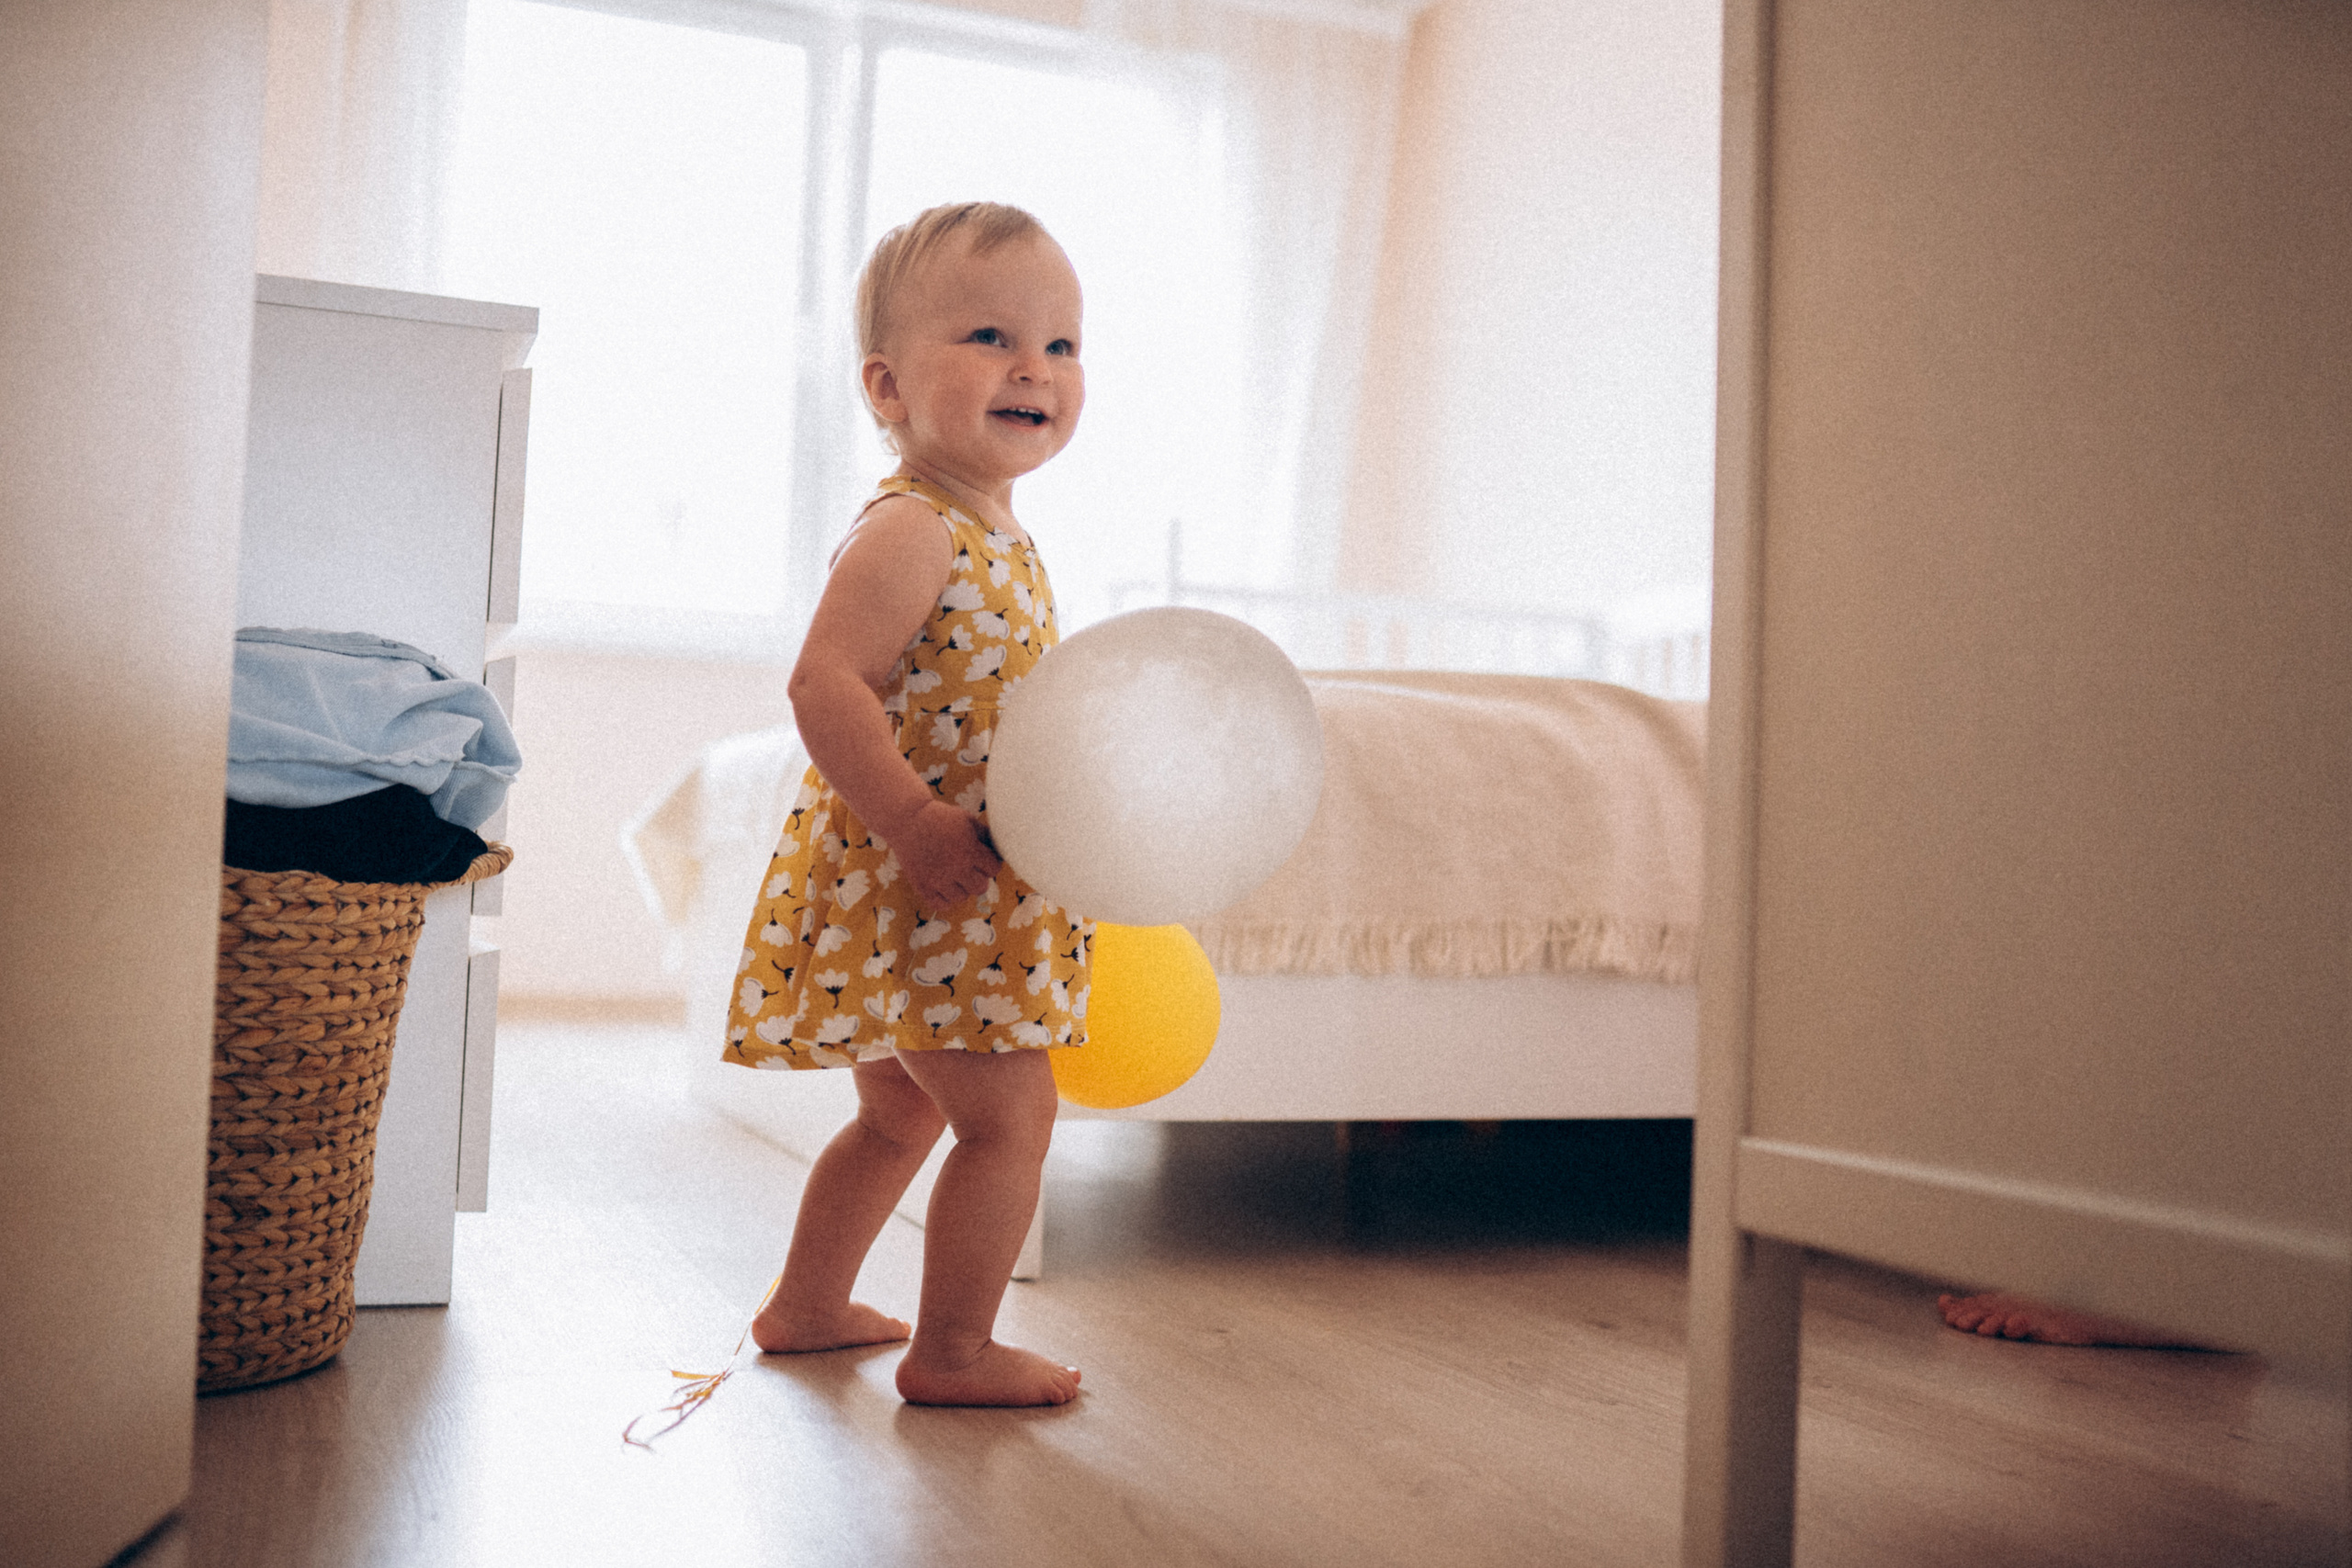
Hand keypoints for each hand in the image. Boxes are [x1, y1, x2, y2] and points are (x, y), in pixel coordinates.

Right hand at [887, 801, 1002, 910]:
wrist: (907, 820)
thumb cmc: (940, 817)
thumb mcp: (967, 819)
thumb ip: (985, 835)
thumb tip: (999, 848)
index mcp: (969, 850)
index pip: (994, 869)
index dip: (991, 862)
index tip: (984, 858)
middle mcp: (955, 868)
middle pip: (981, 887)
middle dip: (979, 877)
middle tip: (970, 868)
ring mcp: (937, 879)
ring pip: (962, 897)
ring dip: (962, 887)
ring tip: (955, 875)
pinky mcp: (922, 886)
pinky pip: (941, 905)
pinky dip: (946, 898)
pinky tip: (944, 886)